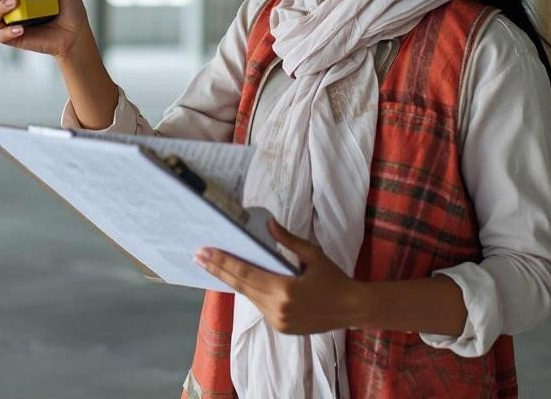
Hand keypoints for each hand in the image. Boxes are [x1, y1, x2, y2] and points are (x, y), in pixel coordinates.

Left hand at [195, 219, 362, 334]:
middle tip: (198, 256)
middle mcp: (277, 309)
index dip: (222, 262)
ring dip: (231, 280)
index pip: (245, 273)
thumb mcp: (313, 255)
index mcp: (285, 290)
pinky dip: (249, 291)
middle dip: (217, 270)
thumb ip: (288, 241)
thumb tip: (268, 223)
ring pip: (249, 296)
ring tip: (213, 264)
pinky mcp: (280, 328)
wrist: (352, 309)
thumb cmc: (334, 279)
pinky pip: (259, 305)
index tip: (204, 252)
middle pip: (241, 286)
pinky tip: (238, 279)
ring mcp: (277, 321)